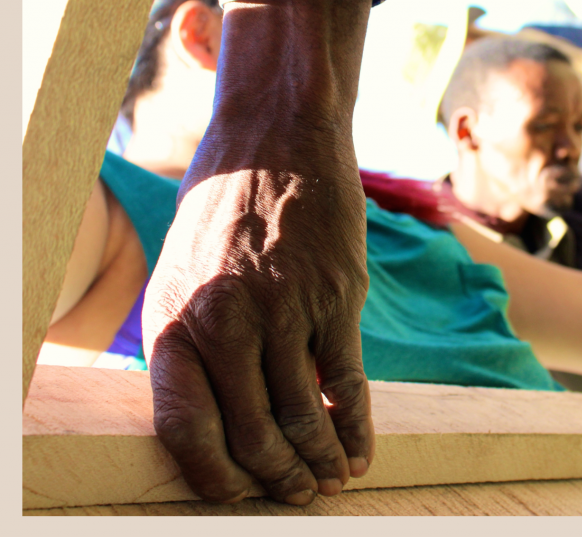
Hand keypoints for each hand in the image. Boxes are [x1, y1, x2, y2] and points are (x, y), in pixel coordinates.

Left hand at [143, 156, 373, 504]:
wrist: (277, 137)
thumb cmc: (225, 207)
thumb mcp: (182, 271)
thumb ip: (193, 341)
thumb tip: (216, 413)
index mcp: (173, 317)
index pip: (185, 427)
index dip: (215, 476)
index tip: (236, 494)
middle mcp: (224, 320)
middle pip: (251, 432)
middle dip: (275, 478)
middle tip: (293, 494)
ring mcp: (284, 308)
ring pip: (302, 416)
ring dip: (318, 461)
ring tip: (328, 481)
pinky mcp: (336, 296)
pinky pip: (346, 382)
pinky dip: (355, 426)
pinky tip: (359, 449)